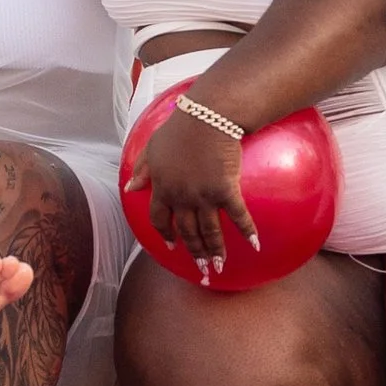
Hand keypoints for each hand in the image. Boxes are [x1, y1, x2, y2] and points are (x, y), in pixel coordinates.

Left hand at [124, 90, 259, 278]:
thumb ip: (141, 169)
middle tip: (200, 268)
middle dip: (193, 252)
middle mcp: (181, 198)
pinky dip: (247, 231)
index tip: (171, 246)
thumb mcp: (152, 147)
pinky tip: (254, 245)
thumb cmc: (180, 127)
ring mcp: (204, 196)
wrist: (207, 117)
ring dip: (215, 251)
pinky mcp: (226, 190)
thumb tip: (130, 188)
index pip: (159, 219)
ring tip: (219, 266)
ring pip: (209, 231)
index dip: (165, 234)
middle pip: (187, 232)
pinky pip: (238, 216)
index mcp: (162, 188)